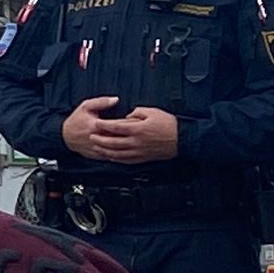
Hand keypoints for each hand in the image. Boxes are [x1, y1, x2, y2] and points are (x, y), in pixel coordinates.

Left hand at [64, 99, 181, 163]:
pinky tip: (110, 157)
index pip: (115, 127)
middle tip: (90, 137)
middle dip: (100, 140)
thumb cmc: (169, 125)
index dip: (103, 125)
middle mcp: (136, 142)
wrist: (183, 139)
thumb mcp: (152, 112)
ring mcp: (139, 152)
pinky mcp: (143, 158)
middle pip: (112, 142)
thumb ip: (137, 112)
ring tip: (97, 147)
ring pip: (117, 153)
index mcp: (138, 129)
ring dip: (105, 151)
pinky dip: (116, 159)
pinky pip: (126, 160)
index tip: (95, 123)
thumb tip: (127, 116)